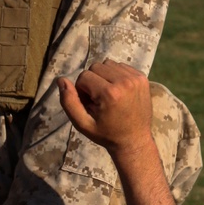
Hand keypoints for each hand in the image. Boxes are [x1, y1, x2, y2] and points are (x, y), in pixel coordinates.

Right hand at [58, 62, 173, 204]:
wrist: (134, 140)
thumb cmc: (106, 134)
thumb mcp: (83, 124)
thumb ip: (69, 102)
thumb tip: (61, 80)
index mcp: (109, 93)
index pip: (83, 76)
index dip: (82, 90)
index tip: (90, 104)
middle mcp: (124, 82)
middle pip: (95, 67)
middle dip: (92, 81)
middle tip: (98, 100)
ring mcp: (135, 78)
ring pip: (108, 64)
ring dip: (104, 77)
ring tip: (108, 95)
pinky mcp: (142, 77)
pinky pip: (121, 66)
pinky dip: (116, 75)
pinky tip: (118, 91)